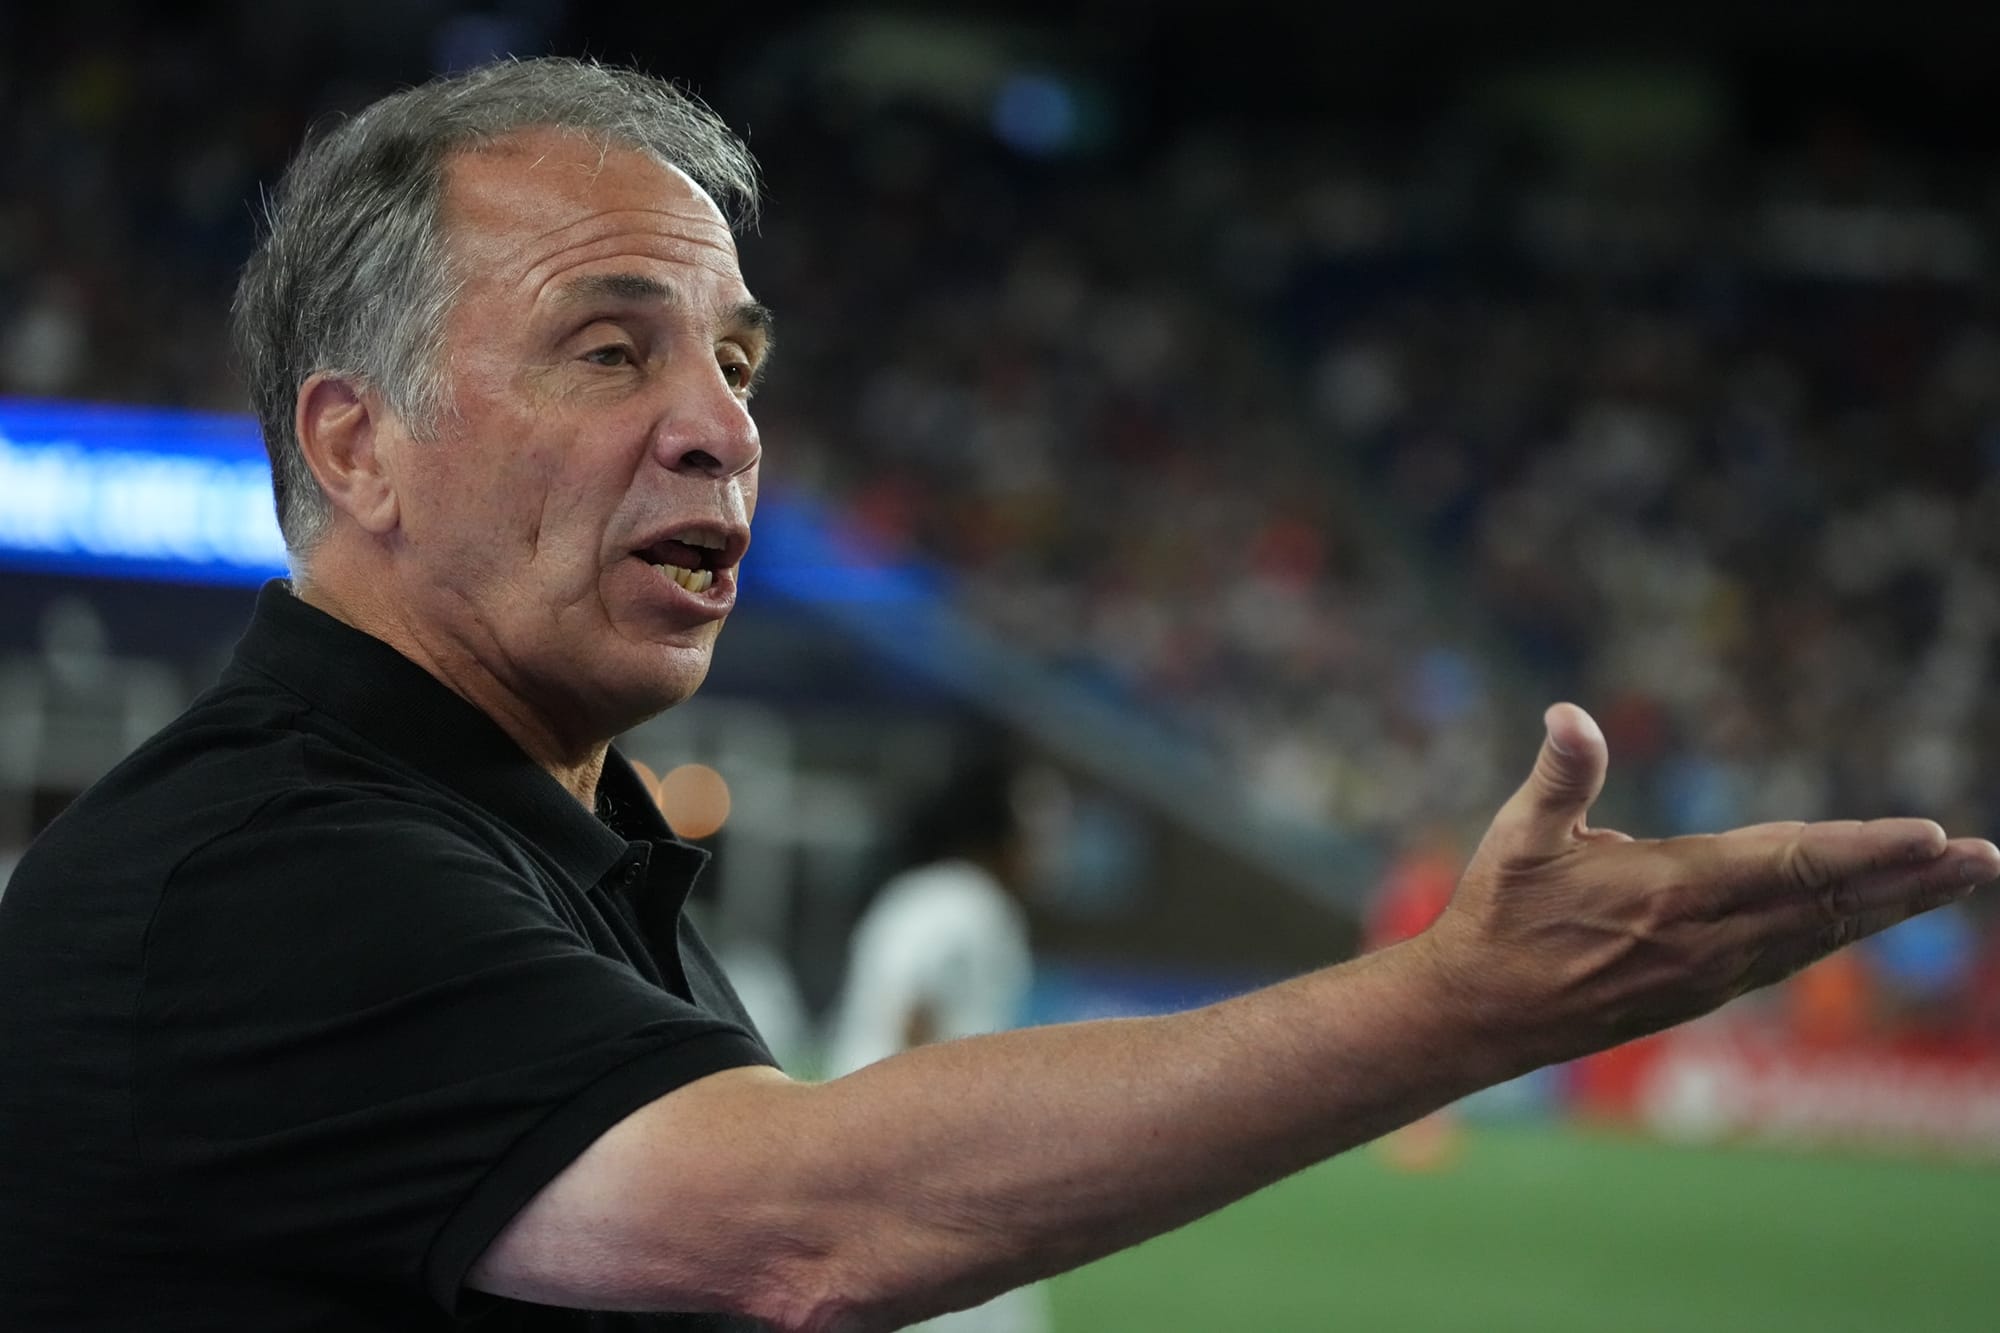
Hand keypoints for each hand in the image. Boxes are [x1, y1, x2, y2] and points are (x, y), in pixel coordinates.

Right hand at [1419, 703, 1999, 1064]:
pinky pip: (1796, 953)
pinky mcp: (1705, 989)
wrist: (1479, 1015)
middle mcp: (1705, 941)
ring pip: (1823, 933)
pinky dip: (1847, 928)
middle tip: (1985, 857)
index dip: (1865, 850)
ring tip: (1958, 877)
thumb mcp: (1517, 838)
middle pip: (1829, 906)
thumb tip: (1569, 712)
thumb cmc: (1496, 917)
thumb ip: (1560, 776)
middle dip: (1912, 881)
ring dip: (1895, 906)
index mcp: (1668, 895)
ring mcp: (1710, 972)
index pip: (1788, 866)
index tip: (1932, 834)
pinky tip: (1876, 914)